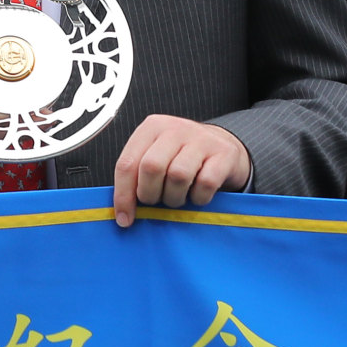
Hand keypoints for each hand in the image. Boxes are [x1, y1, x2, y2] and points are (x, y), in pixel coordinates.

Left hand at [112, 115, 251, 227]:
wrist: (223, 146)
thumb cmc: (182, 156)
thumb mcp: (157, 156)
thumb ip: (137, 175)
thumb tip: (122, 212)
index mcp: (151, 127)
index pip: (127, 163)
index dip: (123, 195)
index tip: (124, 218)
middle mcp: (175, 128)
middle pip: (151, 167)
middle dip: (149, 194)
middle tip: (156, 201)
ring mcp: (201, 139)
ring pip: (178, 176)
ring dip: (174, 197)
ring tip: (176, 198)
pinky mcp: (224, 153)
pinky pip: (205, 183)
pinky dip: (198, 198)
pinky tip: (197, 196)